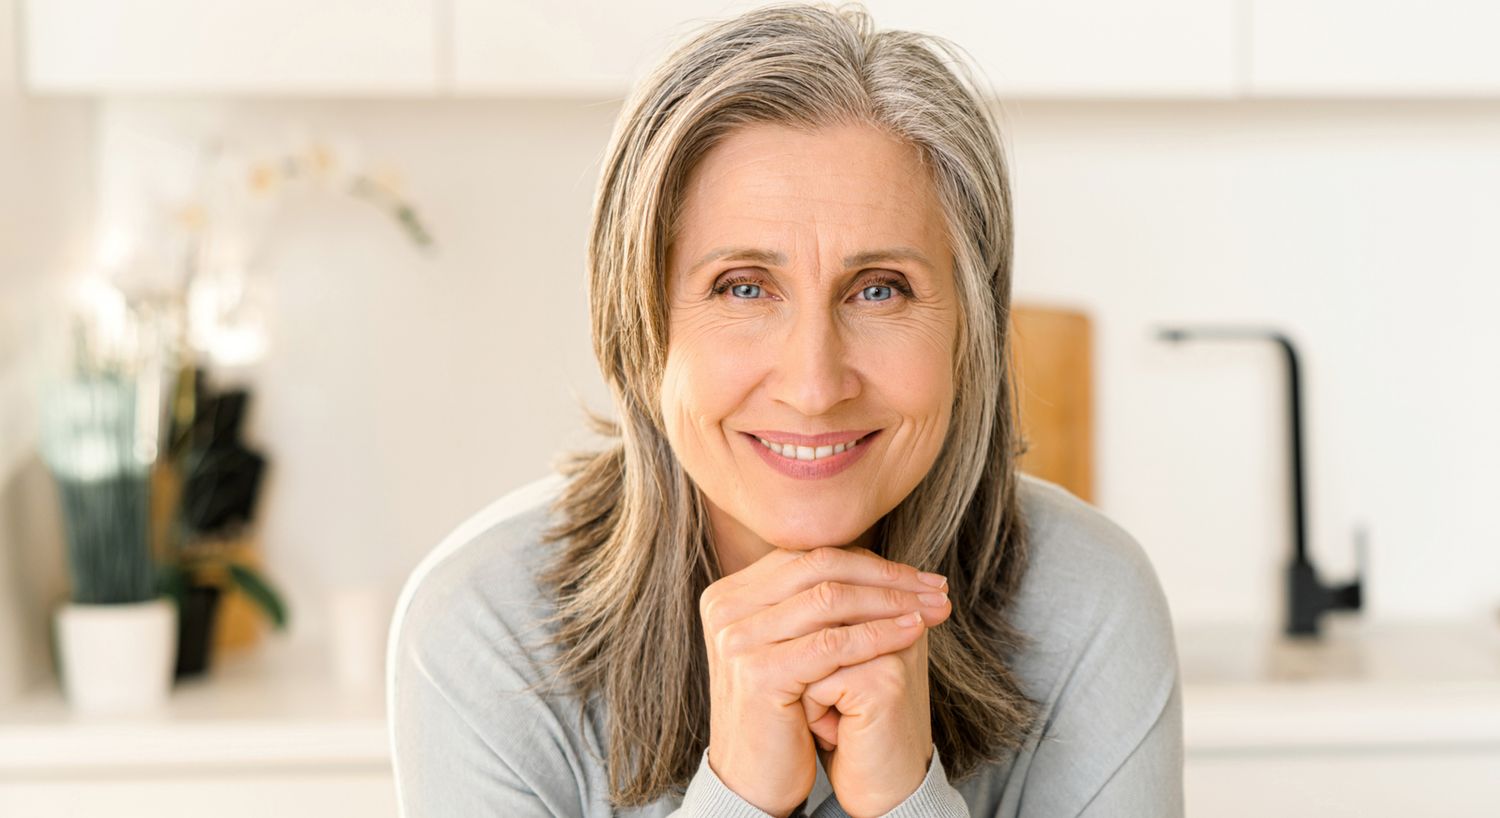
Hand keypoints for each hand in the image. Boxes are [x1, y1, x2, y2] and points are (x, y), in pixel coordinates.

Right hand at [699, 545, 951, 816]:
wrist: (754, 779)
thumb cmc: (782, 712)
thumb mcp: (789, 646)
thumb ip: (811, 602)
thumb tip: (876, 562)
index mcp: (729, 594)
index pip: (810, 557)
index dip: (870, 562)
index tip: (919, 575)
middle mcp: (725, 608)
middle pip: (821, 567)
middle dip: (887, 575)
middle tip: (936, 587)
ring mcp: (737, 639)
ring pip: (831, 600)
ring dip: (893, 601)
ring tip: (934, 608)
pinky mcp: (758, 673)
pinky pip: (833, 644)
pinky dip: (880, 633)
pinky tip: (914, 632)